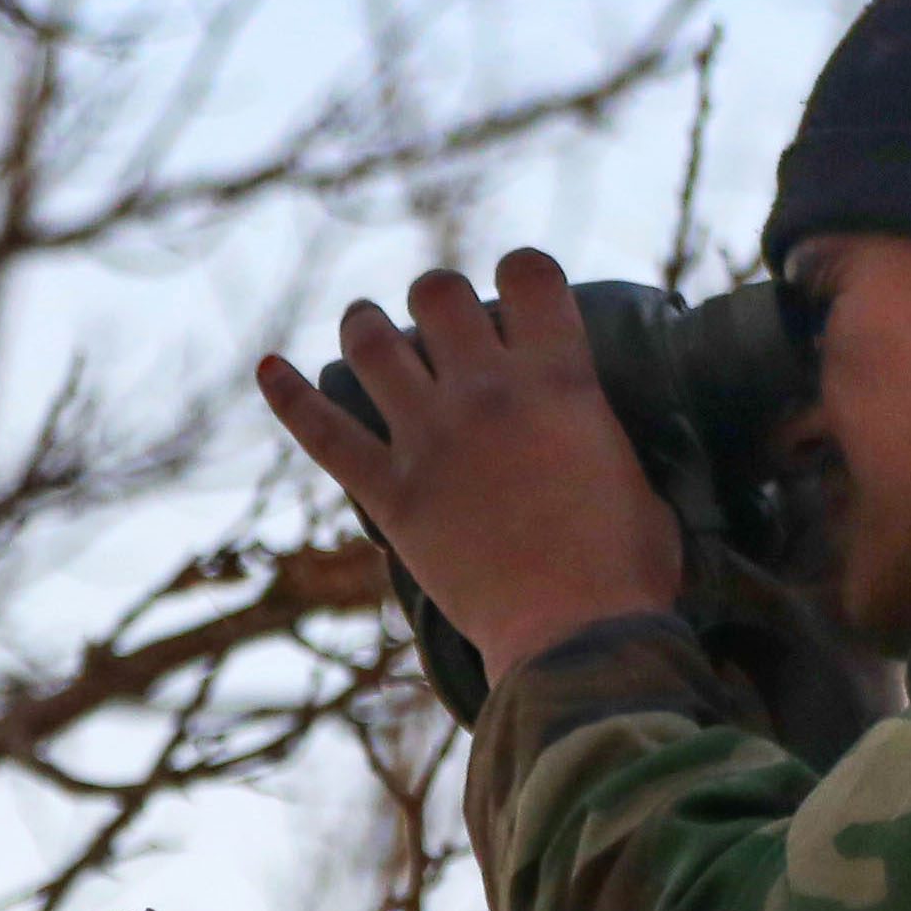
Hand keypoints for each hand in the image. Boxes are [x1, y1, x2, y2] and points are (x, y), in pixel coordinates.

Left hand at [257, 251, 684, 679]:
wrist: (577, 638)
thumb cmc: (627, 569)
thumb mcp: (639, 478)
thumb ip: (601, 434)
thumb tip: (591, 435)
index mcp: (560, 380)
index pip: (529, 274)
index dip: (523, 272)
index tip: (522, 293)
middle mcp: (487, 392)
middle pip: (438, 295)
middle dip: (438, 299)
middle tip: (444, 322)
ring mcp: (430, 439)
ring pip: (372, 344)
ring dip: (366, 326)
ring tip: (367, 326)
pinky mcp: (389, 493)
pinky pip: (323, 432)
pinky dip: (290, 397)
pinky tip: (270, 369)